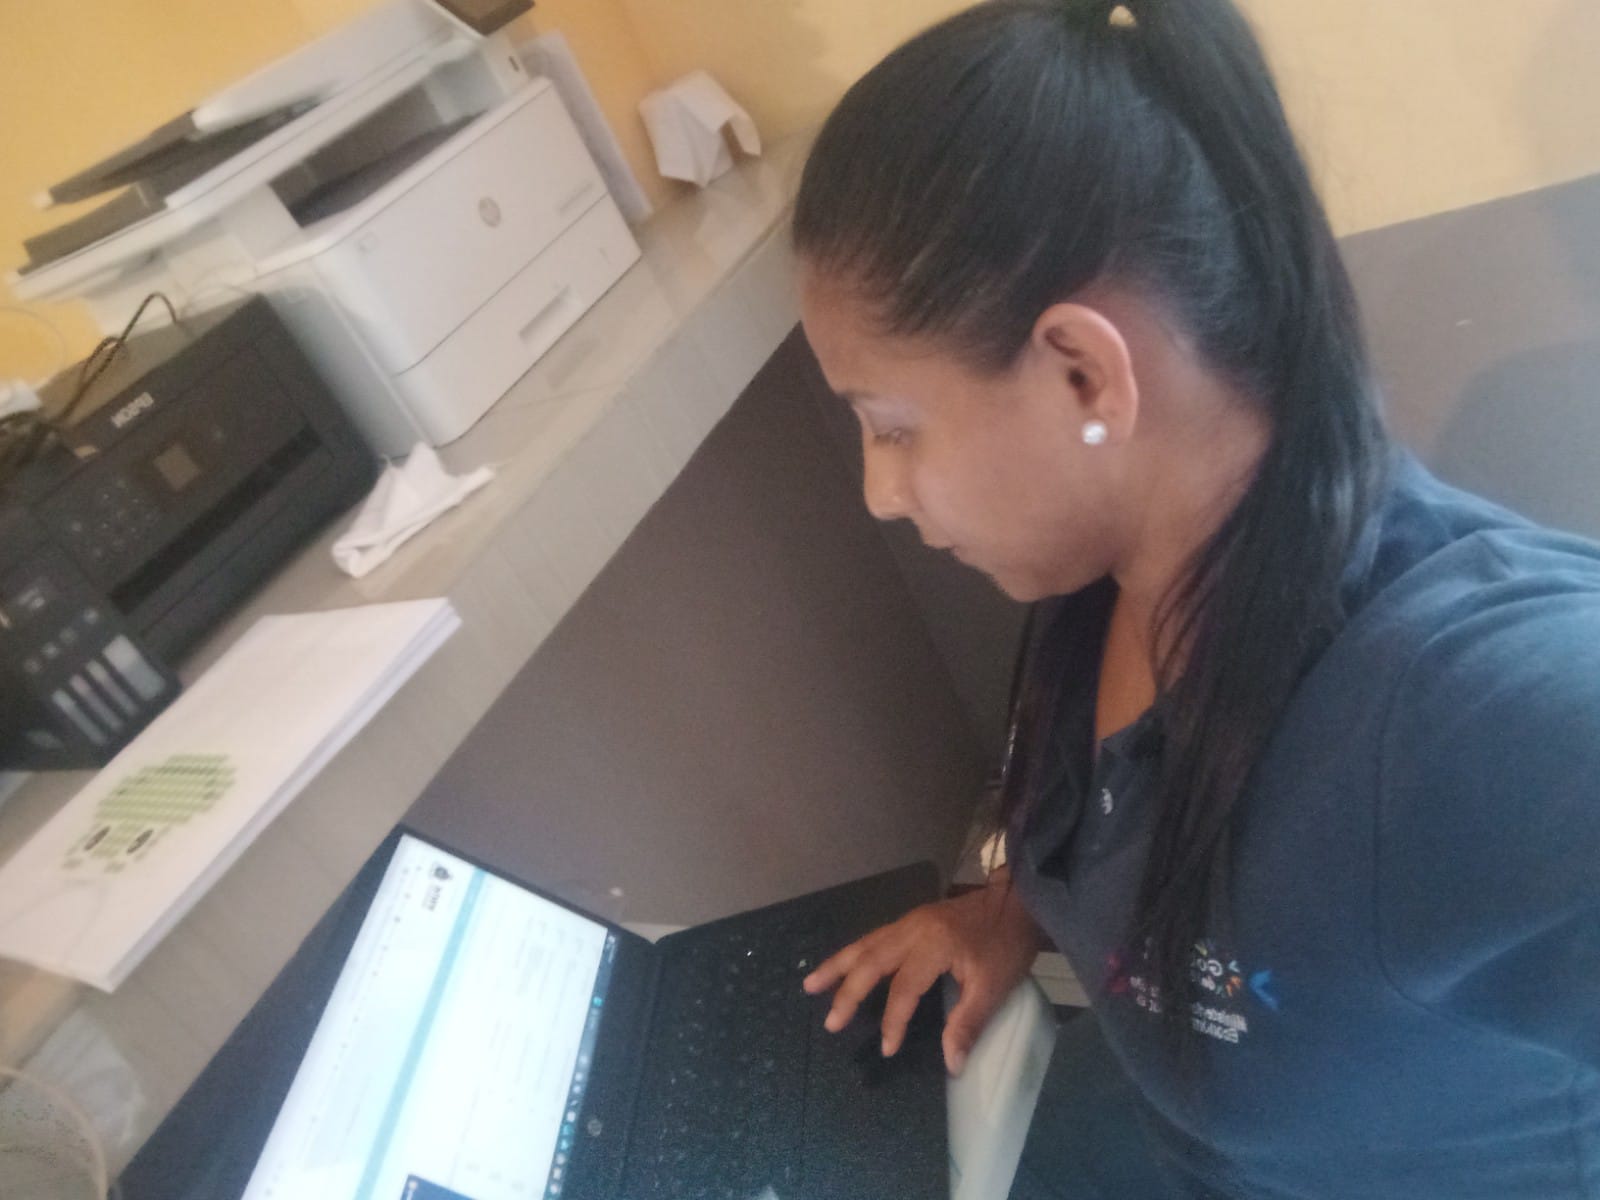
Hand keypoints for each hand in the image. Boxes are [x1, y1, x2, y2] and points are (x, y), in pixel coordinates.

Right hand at [801, 872, 1044, 1075]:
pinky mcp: (912, 920)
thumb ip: (968, 1024)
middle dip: (847, 992)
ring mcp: (910, 921)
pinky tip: (845, 965)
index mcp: (933, 945)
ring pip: (865, 943)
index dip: (893, 1021)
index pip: (903, 989)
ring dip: (838, 966)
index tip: (887, 1048)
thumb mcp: (994, 987)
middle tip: (831, 1022)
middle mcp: (912, 929)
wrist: (1019, 901)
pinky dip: (854, 953)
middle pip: (871, 961)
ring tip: (811, 984)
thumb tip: (951, 1064)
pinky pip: (874, 937)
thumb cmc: (1007, 945)